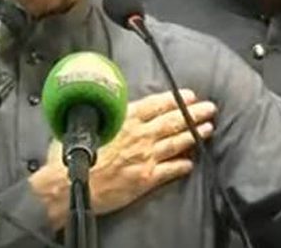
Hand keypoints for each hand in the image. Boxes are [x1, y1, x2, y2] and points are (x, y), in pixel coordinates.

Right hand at [29, 89, 216, 228]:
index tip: (189, 95)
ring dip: (195, 134)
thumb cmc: (71, 155)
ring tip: (208, 128)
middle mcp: (139, 137)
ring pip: (177, 143)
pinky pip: (171, 170)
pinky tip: (191, 162)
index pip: (155, 105)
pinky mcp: (146, 179)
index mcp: (124, 120)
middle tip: (209, 108)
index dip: (174, 99)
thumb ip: (101, 114)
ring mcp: (145, 158)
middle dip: (194, 113)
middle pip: (173, 121)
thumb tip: (102, 105)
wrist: (71, 185)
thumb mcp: (83, 123)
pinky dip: (183, 165)